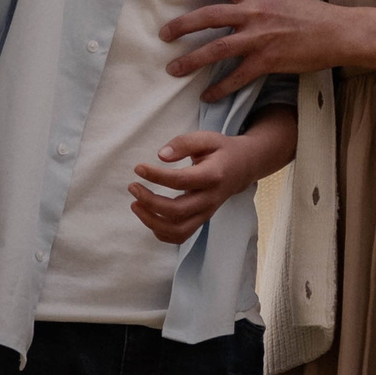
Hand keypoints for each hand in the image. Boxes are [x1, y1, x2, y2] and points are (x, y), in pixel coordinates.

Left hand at [127, 119, 294, 245]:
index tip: (138, 168)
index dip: (157, 176)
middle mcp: (210, 199)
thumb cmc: (220, 151)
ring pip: (178, 229)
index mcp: (212, 176)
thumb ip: (184, 143)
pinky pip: (180, 236)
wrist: (242, 168)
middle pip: (177, 211)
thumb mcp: (206, 138)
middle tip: (133, 186)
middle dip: (150, 202)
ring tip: (135, 204)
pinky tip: (148, 216)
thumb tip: (161, 156)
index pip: (181, 181)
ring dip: (152, 221)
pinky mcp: (201, 220)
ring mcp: (206, 213)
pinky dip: (161, 232)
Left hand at [159, 0, 338, 90]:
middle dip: (181, 26)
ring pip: (216, 48)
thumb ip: (254, 0)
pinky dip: (220, 87)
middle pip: (207, 16)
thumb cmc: (310, 15)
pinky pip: (237, 76)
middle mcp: (254, 12)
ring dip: (191, 60)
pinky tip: (207, 95)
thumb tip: (233, 3)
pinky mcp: (267, 60)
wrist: (337, 32)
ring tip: (173, 69)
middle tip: (163, 34)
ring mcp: (259, 37)